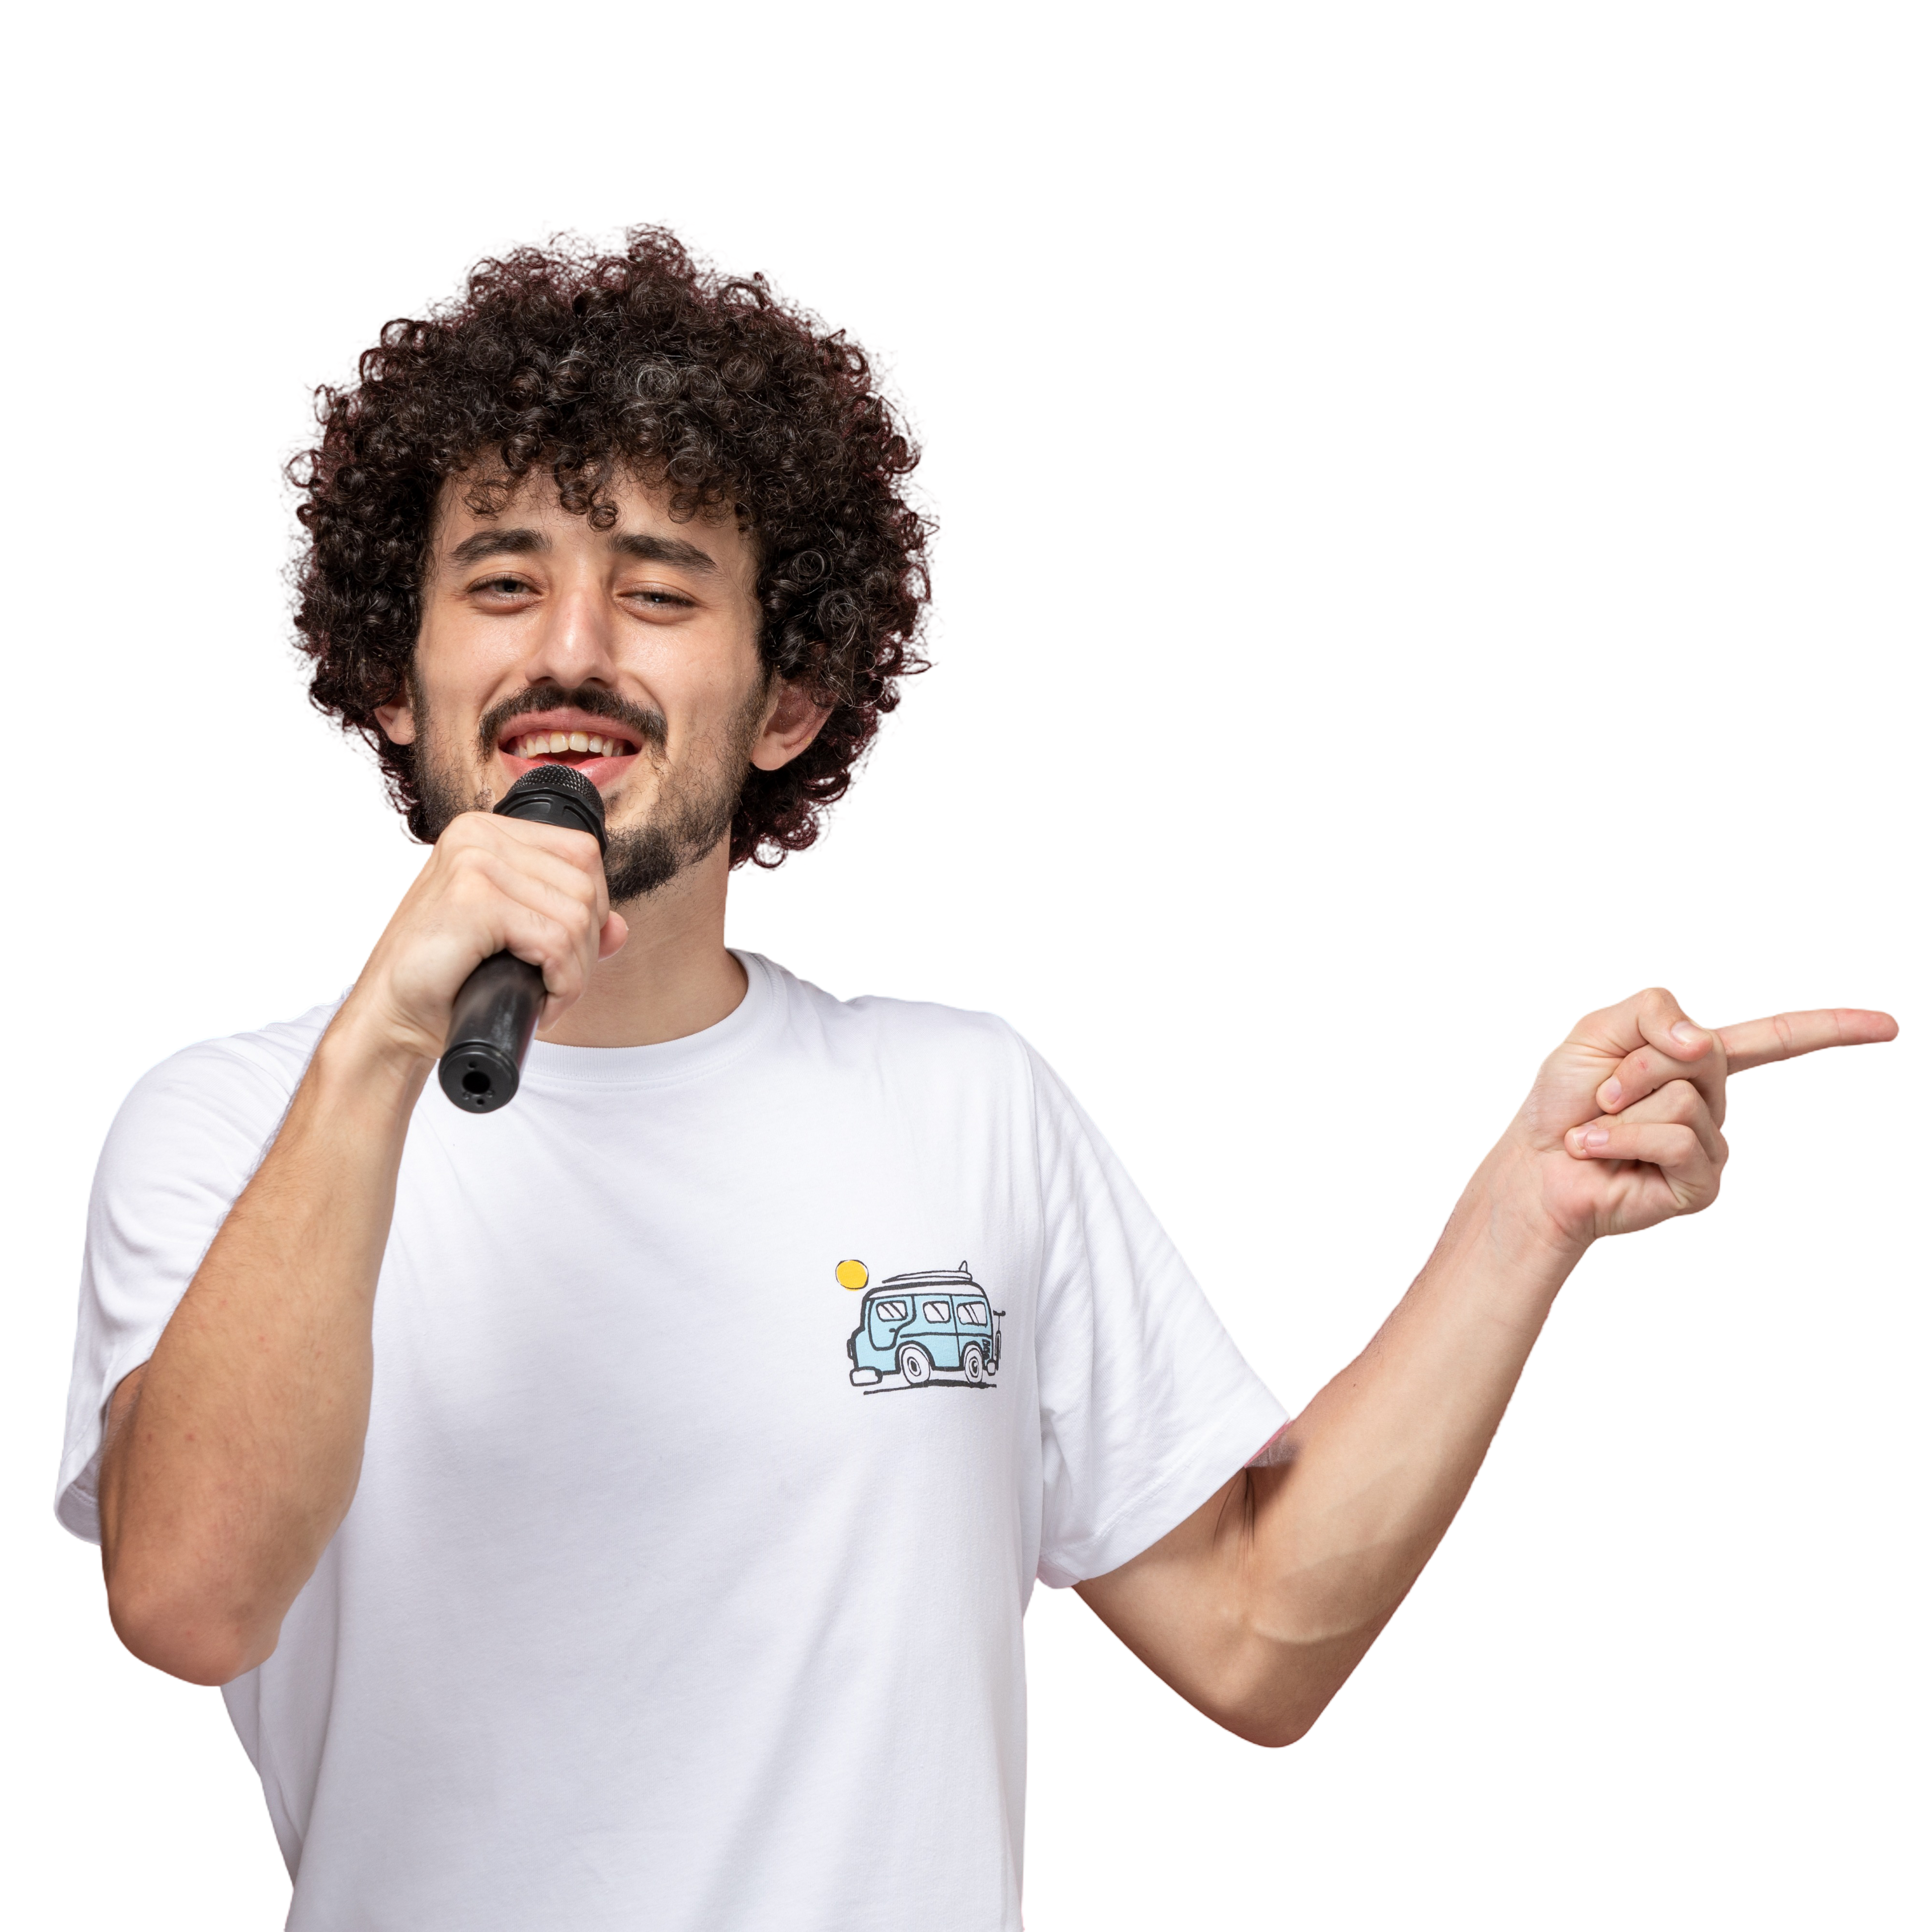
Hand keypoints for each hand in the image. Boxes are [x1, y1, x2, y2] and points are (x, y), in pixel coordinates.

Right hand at [337, 810, 627, 1067]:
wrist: (390, 1019)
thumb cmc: (444, 980)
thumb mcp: (511, 940)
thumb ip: (564, 923)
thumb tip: (620, 927)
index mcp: (487, 832)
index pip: (581, 853)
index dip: (592, 909)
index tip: (566, 953)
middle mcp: (478, 835)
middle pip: (586, 884)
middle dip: (586, 946)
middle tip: (556, 984)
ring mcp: (473, 862)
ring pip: (578, 914)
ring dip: (575, 971)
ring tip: (544, 996)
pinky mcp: (472, 899)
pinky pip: (555, 940)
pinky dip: (562, 982)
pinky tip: (540, 1002)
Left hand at [1497, 985, 1899, 1252]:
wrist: (1534, 1163)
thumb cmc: (1563, 1100)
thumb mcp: (1598, 1030)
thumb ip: (1653, 1009)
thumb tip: (1704, 1041)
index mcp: (1698, 1063)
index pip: (1777, 1040)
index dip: (1834, 1029)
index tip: (1890, 1026)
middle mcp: (1714, 1105)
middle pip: (1704, 1056)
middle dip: (1638, 1064)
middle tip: (1601, 1093)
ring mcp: (1712, 1147)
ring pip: (1684, 1099)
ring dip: (1622, 1107)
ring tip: (1598, 1128)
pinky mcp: (1700, 1186)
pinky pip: (1674, 1139)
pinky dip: (1621, 1137)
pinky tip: (1597, 1150)